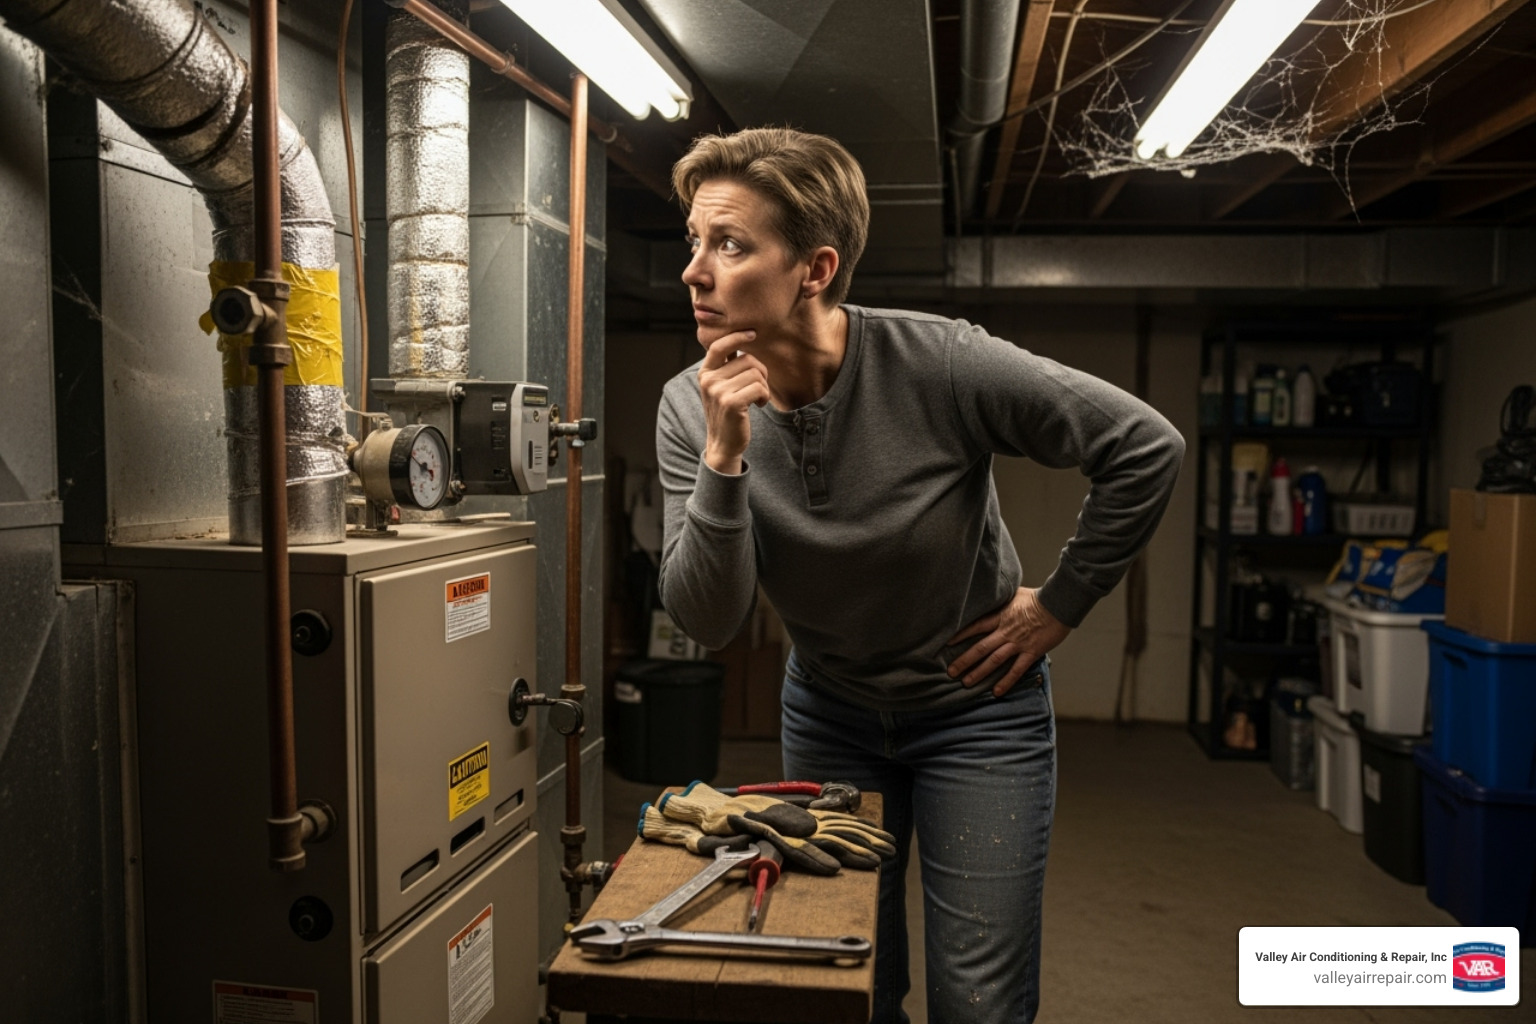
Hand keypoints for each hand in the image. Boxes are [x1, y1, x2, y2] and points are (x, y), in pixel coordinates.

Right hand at [698, 331, 767, 473]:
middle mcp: (709, 380)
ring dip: (763, 387)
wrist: (723, 443)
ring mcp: (718, 391)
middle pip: (747, 359)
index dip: (737, 336)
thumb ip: (726, 366)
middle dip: (760, 372)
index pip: (720, 345)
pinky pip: (759, 388)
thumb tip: (738, 341)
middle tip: (759, 388)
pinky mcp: (731, 403)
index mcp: (705, 373)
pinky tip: (758, 405)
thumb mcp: (720, 387)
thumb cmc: (727, 413)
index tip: (752, 333)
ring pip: (756, 374)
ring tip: (756, 399)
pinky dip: (764, 396)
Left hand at [946, 587, 1070, 695]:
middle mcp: (1005, 632)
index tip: (947, 644)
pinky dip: (1006, 681)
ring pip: (994, 660)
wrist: (1058, 604)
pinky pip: (1016, 670)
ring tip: (966, 683)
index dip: (960, 635)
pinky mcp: (1031, 652)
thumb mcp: (1015, 594)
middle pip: (980, 648)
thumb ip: (1002, 601)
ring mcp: (1018, 643)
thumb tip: (993, 596)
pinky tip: (996, 692)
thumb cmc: (1039, 597)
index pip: (975, 626)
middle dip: (964, 661)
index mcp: (1000, 616)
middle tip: (950, 672)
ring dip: (979, 672)